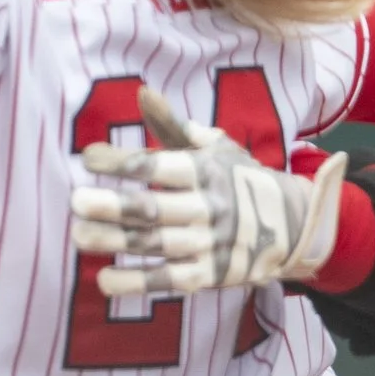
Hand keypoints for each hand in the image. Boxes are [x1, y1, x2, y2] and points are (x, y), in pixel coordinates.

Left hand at [69, 86, 344, 294]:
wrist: (298, 225)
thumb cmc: (239, 179)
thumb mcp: (215, 148)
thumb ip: (172, 126)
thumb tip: (141, 93)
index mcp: (207, 171)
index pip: (161, 165)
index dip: (123, 162)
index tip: (87, 158)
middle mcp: (210, 207)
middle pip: (156, 208)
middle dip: (115, 206)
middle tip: (76, 201)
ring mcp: (211, 243)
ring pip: (158, 244)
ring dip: (116, 242)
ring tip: (78, 235)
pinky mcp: (212, 275)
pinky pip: (171, 280)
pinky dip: (138, 283)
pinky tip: (104, 280)